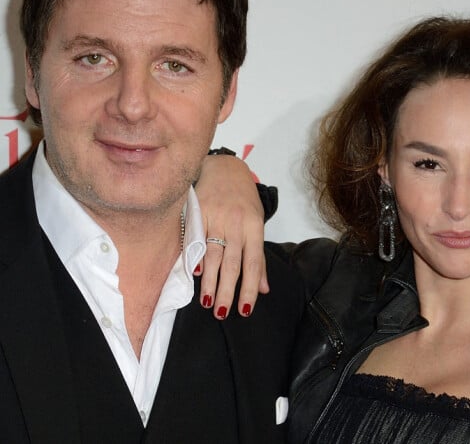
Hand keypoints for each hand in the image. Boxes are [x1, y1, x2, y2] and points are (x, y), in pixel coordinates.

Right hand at [195, 154, 268, 318]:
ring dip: (209, 280)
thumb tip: (263, 288)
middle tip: (221, 312)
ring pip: (212, 254)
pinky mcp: (199, 212)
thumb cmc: (244, 201)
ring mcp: (216, 217)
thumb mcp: (257, 224)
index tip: (245, 309)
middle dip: (226, 290)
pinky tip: (193, 273)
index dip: (250, 288)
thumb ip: (258, 257)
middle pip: (232, 263)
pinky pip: (195, 238)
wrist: (226, 169)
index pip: (253, 263)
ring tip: (206, 301)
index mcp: (254, 227)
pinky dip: (194, 256)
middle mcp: (236, 223)